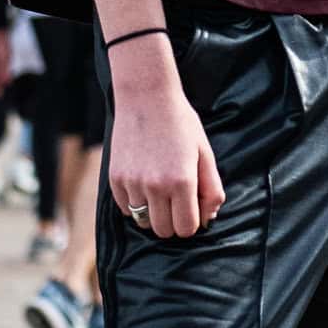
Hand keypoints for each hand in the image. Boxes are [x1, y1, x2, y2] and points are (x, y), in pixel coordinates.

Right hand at [108, 36, 223, 236]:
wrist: (146, 97)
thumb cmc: (180, 124)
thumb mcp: (204, 153)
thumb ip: (212, 189)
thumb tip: (207, 219)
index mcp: (182, 181)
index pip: (186, 228)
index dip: (192, 222)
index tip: (192, 208)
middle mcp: (156, 186)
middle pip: (164, 231)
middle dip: (173, 222)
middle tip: (177, 201)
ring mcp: (132, 183)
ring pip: (143, 222)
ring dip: (153, 214)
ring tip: (160, 192)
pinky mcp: (115, 179)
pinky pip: (126, 209)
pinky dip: (135, 203)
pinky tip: (144, 182)